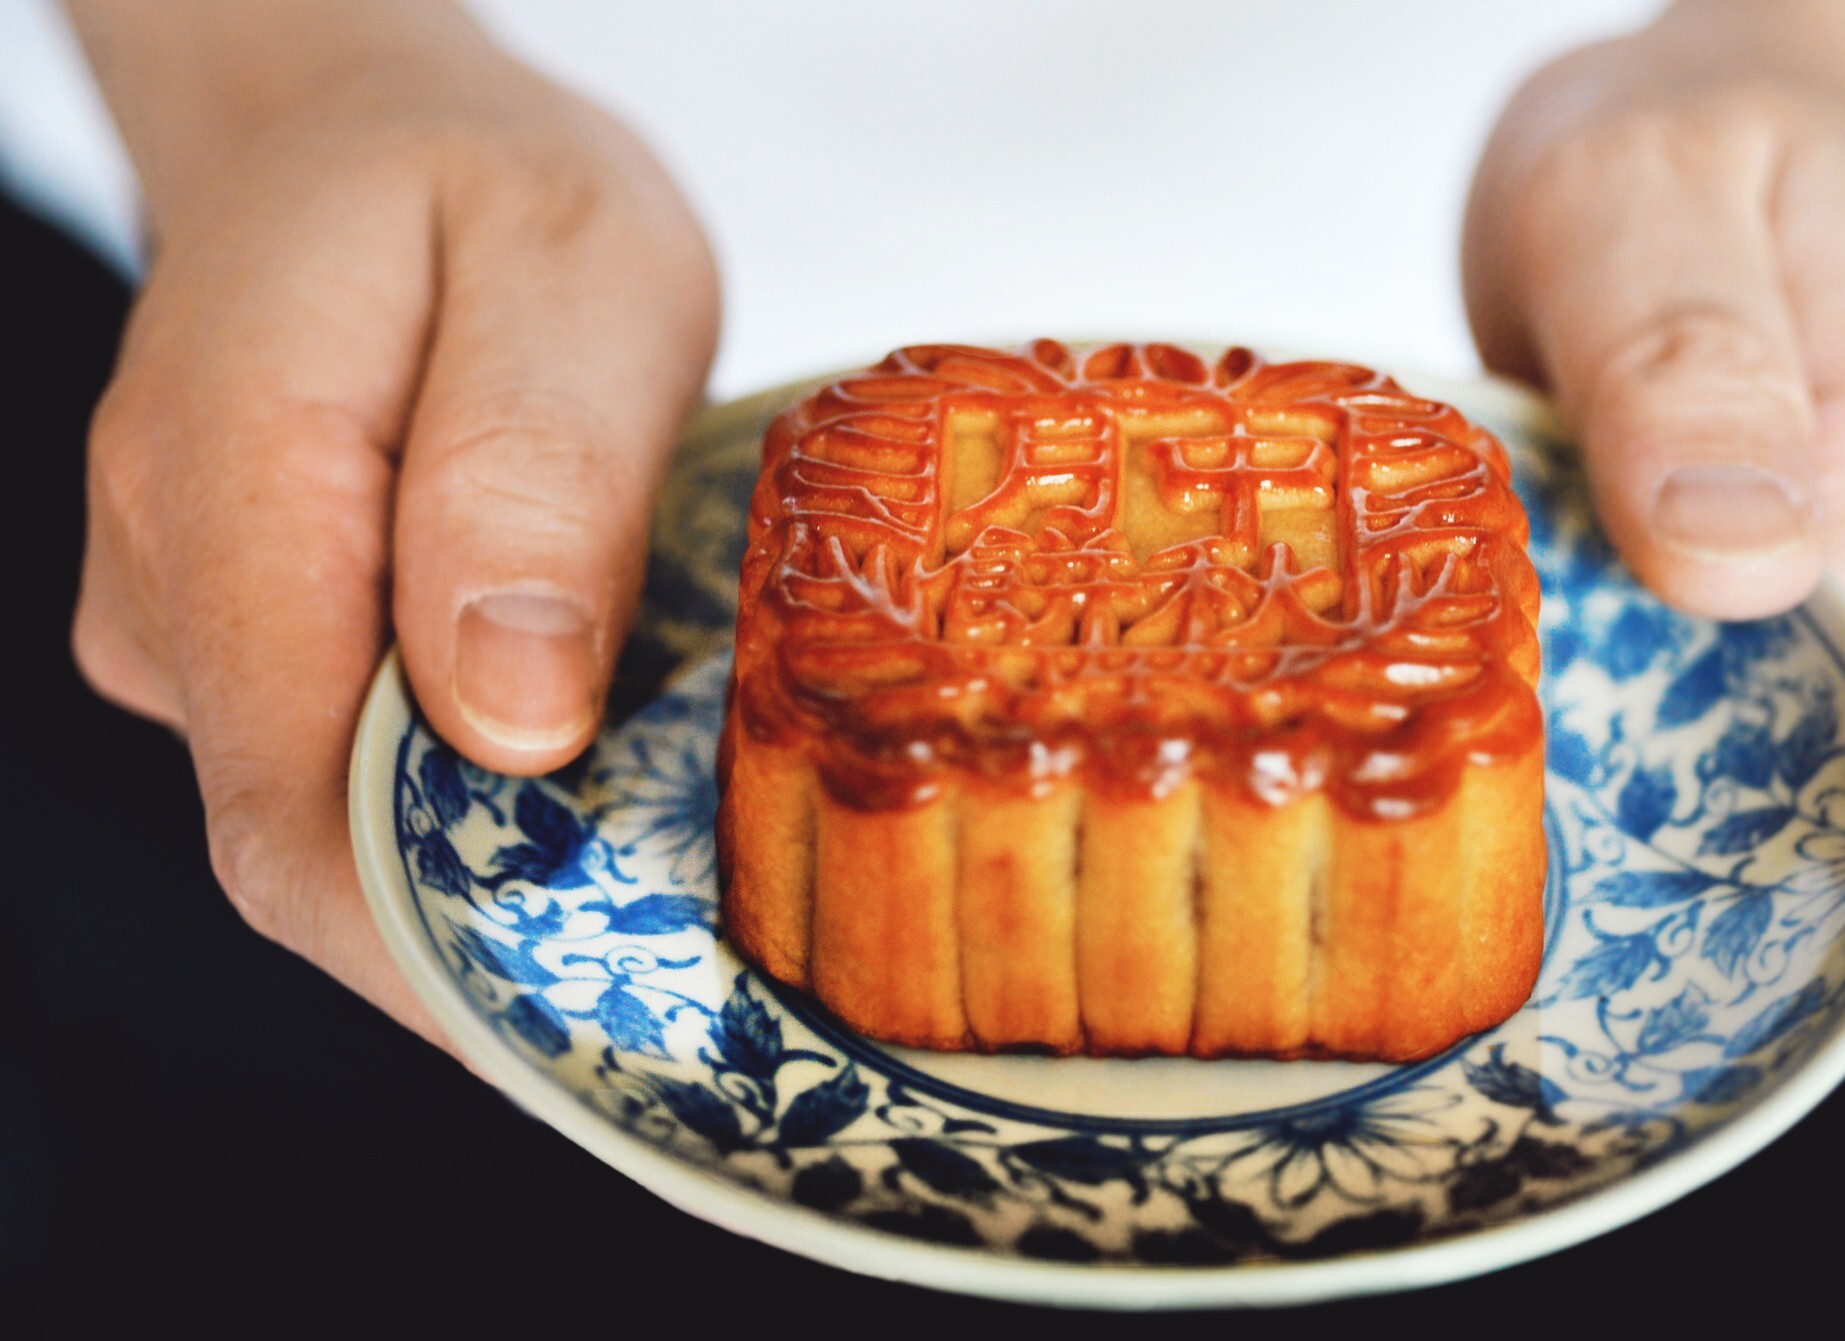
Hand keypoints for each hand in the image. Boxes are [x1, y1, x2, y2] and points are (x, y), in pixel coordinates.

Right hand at [70, 24, 718, 1043]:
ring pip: (339, 813)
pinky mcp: (244, 639)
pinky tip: (595, 764)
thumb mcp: (572, 270)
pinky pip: (353, 756)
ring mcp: (196, 625)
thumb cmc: (479, 184)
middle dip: (500, 924)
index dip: (447, 950)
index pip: (290, 814)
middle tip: (699, 954)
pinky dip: (477, 787)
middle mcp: (176, 587)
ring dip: (499, 856)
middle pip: (315, 847)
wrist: (360, 133)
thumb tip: (508, 721)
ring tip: (673, 846)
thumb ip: (530, 475)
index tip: (619, 1005)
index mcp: (232, 484)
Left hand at [1464, 26, 1844, 694]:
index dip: (1636, 683)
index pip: (1785, 692)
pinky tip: (1632, 550)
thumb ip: (1674, 361)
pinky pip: (1759, 694)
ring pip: (1757, 725)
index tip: (1531, 608)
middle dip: (1630, 670)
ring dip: (1645, 653)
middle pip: (1767, 729)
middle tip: (1538, 534)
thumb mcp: (1631, 195)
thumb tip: (1743, 564)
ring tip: (1591, 518)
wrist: (1751, 137)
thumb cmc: (1680, 156)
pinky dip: (1668, 645)